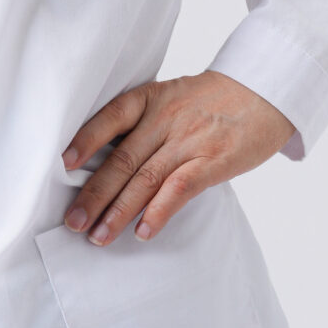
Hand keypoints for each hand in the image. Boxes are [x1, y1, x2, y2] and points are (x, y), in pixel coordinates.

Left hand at [60, 72, 295, 244]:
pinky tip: (143, 231)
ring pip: (146, 179)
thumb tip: (103, 162)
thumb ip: (141, 124)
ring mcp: (190, 140)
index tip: (62, 164)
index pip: (110, 117)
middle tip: (73, 222)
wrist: (265, 91)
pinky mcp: (215, 160)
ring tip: (98, 236)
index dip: (85, 139)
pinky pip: (180, 188)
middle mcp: (166, 119)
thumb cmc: (212, 100)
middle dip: (94, 194)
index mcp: (150, 99)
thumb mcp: (171, 97)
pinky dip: (159, 212)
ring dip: (119, 212)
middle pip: (122, 159)